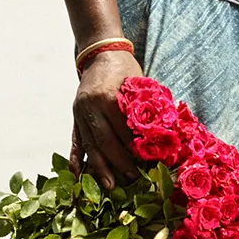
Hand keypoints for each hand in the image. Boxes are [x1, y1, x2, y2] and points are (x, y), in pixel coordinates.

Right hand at [72, 50, 143, 188]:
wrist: (100, 53)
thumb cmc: (125, 68)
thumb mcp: (138, 84)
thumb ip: (145, 108)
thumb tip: (163, 136)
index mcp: (107, 96)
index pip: (123, 129)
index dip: (135, 148)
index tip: (148, 164)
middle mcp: (90, 106)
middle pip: (105, 141)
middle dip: (119, 163)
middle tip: (132, 179)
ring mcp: (79, 112)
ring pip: (90, 145)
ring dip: (100, 167)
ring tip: (109, 185)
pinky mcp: (75, 117)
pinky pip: (75, 141)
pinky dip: (76, 158)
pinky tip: (78, 174)